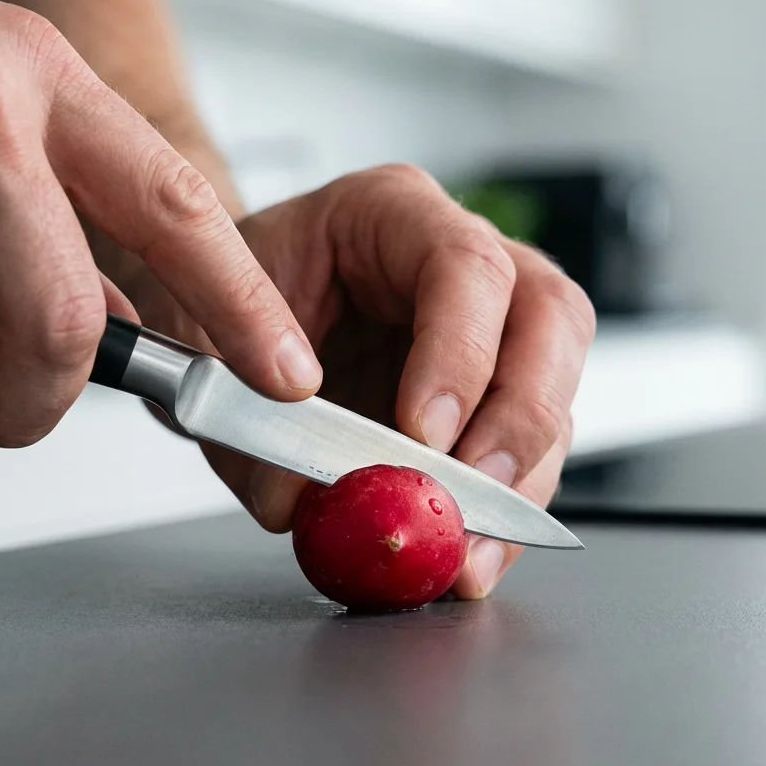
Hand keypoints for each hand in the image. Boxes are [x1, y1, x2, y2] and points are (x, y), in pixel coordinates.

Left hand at [114, 165, 594, 598]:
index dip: (458, 351)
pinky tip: (468, 553)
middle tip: (471, 494)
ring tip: (468, 552)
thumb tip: (297, 503)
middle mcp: (461, 259)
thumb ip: (246, 423)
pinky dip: (502, 512)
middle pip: (550, 320)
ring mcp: (493, 325)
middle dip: (520, 419)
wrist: (224, 311)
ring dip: (521, 482)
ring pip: (557, 391)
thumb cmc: (223, 297)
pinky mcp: (494, 395)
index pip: (464, 265)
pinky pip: (529, 450)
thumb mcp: (208, 345)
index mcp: (391, 212)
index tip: (423, 431)